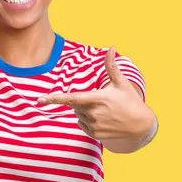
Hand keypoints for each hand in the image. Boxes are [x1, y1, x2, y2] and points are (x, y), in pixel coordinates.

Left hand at [38, 47, 154, 140]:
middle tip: (99, 101)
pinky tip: (101, 119)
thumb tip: (111, 48)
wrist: (140, 125)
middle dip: (82, 101)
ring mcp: (94, 125)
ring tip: (103, 111)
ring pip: (78, 114)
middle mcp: (94, 113)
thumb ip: (111, 66)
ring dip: (84, 111)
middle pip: (75, 105)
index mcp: (97, 99)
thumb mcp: (121, 83)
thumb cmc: (130, 101)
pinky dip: (87, 120)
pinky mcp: (94, 134)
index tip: (40, 99)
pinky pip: (81, 124)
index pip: (71, 98)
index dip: (55, 98)